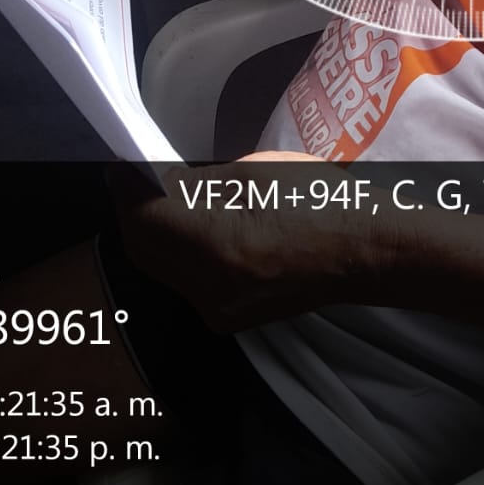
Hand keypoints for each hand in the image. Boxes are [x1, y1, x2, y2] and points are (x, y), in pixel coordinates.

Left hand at [111, 153, 389, 331]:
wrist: (362, 251)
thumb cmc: (317, 199)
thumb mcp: (254, 173)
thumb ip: (197, 183)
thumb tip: (155, 182)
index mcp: (218, 242)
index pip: (143, 218)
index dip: (125, 190)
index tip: (121, 166)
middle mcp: (209, 285)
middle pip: (144, 249)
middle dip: (133, 213)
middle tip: (134, 181)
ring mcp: (218, 309)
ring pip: (162, 269)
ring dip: (154, 235)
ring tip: (162, 201)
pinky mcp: (227, 319)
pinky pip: (186, 283)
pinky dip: (179, 256)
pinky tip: (195, 232)